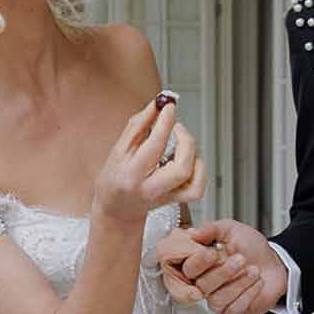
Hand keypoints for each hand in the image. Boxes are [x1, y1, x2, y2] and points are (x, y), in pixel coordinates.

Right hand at [93, 99, 206, 223]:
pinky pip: (197, 188)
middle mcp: (150, 190)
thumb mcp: (119, 149)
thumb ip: (138, 125)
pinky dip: (198, 169)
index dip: (165, 122)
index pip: (154, 146)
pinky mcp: (176, 201)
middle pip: (181, 168)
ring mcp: (165, 198)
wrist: (116, 208)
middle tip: (177, 127)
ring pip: (193, 180)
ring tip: (179, 143)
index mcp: (131, 174)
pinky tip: (187, 160)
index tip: (169, 106)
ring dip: (193, 154)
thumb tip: (158, 105)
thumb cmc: (115, 177)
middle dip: (185, 140)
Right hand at [156, 219, 287, 313]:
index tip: (212, 253)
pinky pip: (233, 309)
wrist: (276, 263)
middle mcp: (205, 284)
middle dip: (223, 272)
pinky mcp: (232, 313)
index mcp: (200, 265)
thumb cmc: (252, 248)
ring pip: (217, 299)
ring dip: (238, 283)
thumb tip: (194, 233)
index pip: (188, 268)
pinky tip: (258, 282)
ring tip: (254, 270)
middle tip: (241, 258)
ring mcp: (217, 300)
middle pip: (201, 286)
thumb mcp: (232, 230)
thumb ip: (212, 229)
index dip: (198, 262)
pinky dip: (248, 294)